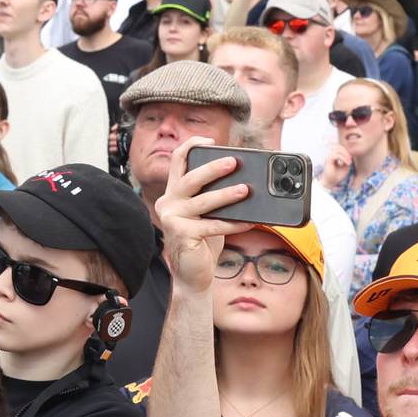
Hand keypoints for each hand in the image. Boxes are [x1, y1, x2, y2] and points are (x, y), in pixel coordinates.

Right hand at [154, 144, 247, 295]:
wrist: (192, 275)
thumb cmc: (203, 241)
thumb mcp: (207, 213)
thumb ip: (214, 195)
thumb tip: (243, 180)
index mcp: (174, 193)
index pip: (178, 161)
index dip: (192, 145)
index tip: (210, 140)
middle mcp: (168, 202)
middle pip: (190, 178)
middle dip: (213, 168)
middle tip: (234, 163)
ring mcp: (172, 218)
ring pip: (202, 201)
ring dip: (227, 195)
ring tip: (246, 190)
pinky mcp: (181, 235)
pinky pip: (212, 226)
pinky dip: (233, 223)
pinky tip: (249, 222)